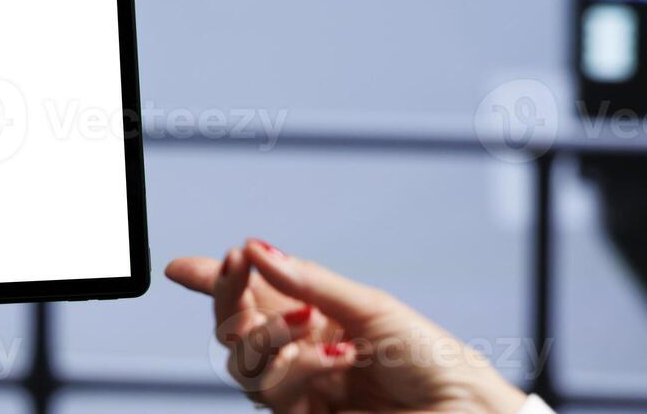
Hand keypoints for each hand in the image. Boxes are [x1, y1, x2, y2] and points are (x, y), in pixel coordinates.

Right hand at [167, 239, 526, 413]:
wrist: (466, 412)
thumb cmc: (430, 356)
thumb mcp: (370, 306)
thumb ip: (308, 281)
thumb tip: (256, 248)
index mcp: (312, 315)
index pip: (250, 297)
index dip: (212, 283)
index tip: (180, 268)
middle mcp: (299, 352)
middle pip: (233, 329)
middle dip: (227, 295)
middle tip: (236, 264)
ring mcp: (302, 390)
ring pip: (245, 364)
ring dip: (269, 334)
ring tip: (310, 321)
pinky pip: (278, 395)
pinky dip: (302, 366)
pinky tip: (334, 353)